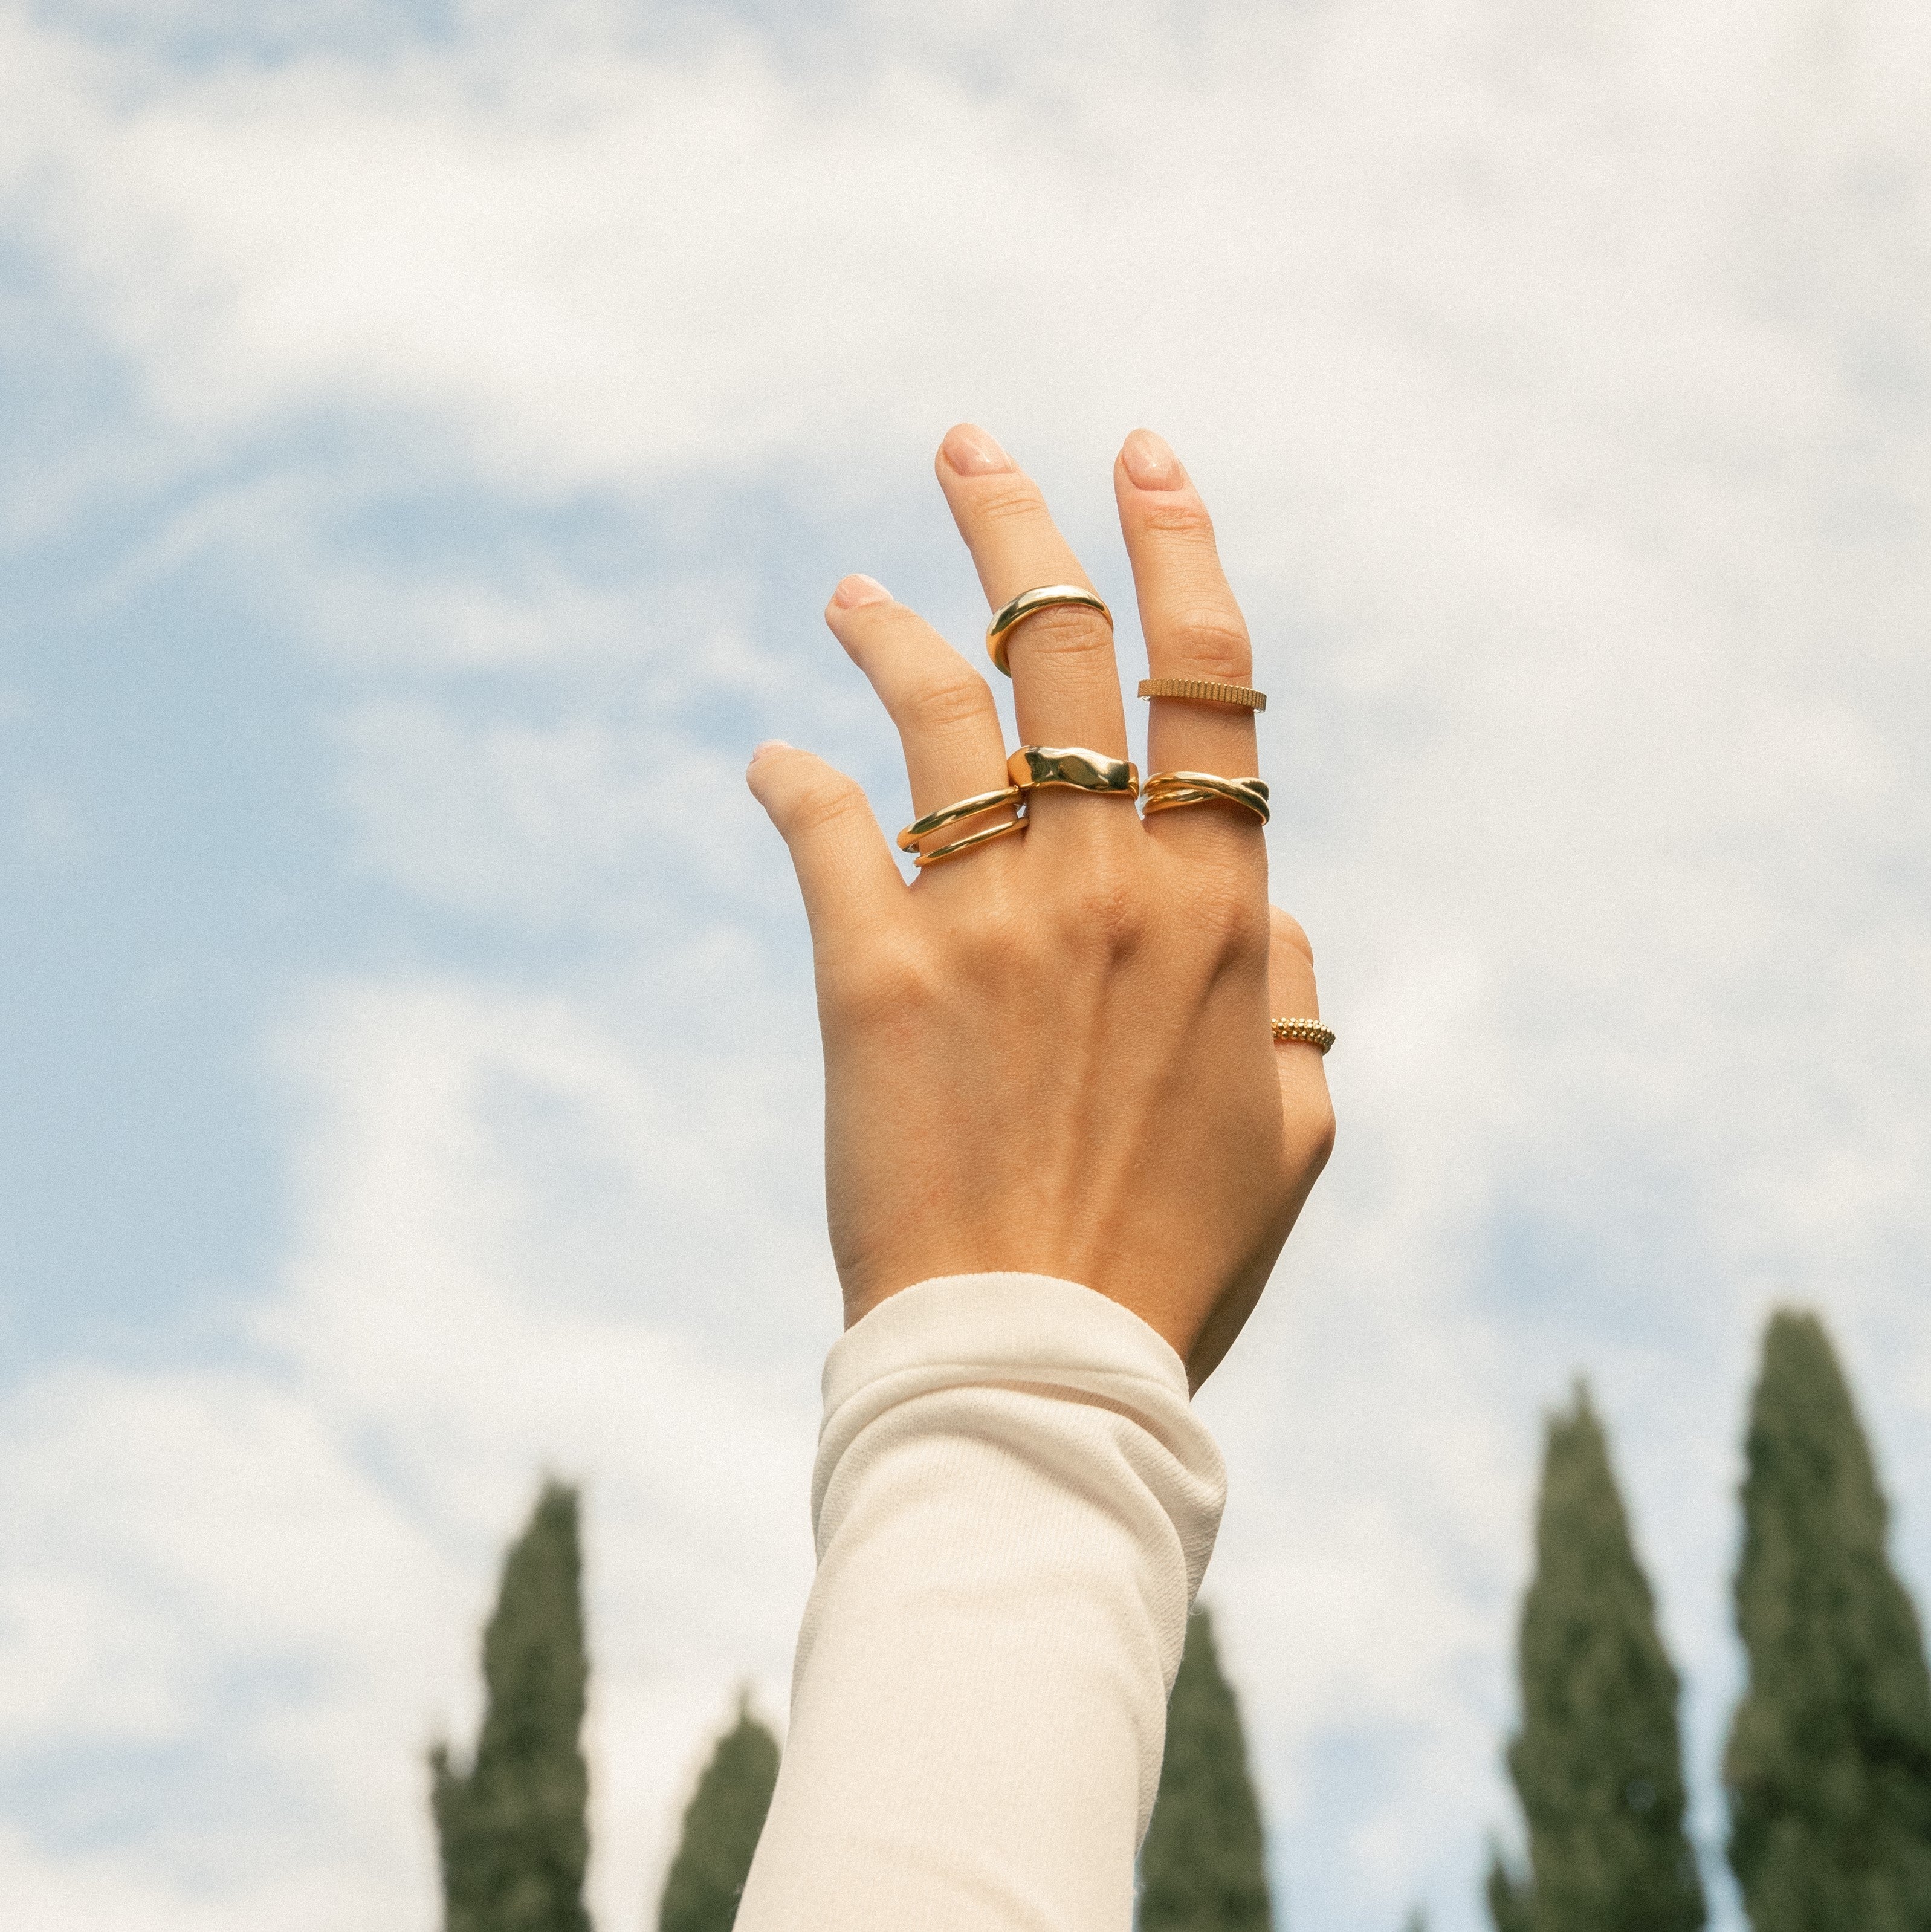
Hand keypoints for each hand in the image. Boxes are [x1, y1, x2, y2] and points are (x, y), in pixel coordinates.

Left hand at [747, 424, 1333, 1385]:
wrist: (1037, 1367)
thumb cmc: (1176, 1260)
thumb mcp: (1296, 1135)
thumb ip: (1299, 1007)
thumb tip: (1281, 918)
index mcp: (1221, 910)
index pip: (1209, 678)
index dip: (1179, 548)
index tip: (1144, 459)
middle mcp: (1109, 884)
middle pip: (1067, 649)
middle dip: (1020, 525)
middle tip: (969, 448)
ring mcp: (987, 922)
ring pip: (939, 709)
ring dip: (890, 626)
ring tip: (849, 589)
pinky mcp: (871, 976)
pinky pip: (825, 830)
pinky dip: (794, 782)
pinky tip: (772, 757)